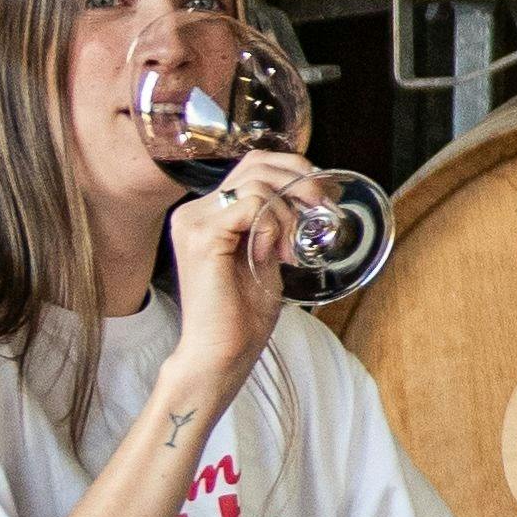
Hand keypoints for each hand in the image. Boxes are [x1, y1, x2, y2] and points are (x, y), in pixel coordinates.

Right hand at [163, 154, 307, 408]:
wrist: (221, 354)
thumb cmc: (243, 314)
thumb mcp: (266, 255)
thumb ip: (275, 224)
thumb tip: (312, 194)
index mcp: (207, 213)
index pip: (253, 163)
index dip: (294, 169)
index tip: (322, 196)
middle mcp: (194, 212)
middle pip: (257, 163)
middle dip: (300, 182)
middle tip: (321, 210)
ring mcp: (194, 222)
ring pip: (258, 182)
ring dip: (289, 212)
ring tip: (291, 248)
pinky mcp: (203, 237)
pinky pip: (253, 205)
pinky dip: (275, 226)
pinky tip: (275, 255)